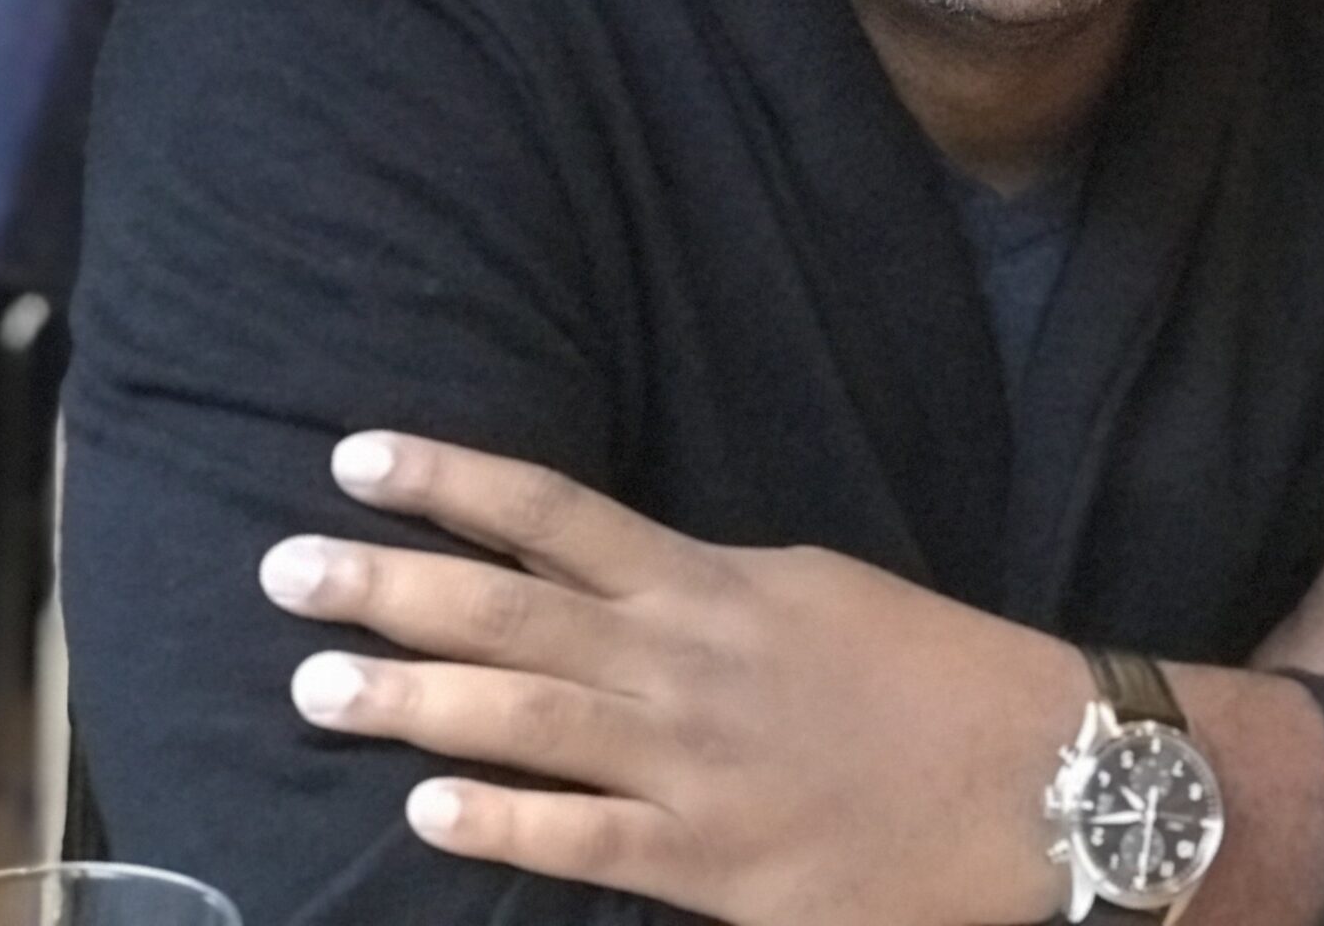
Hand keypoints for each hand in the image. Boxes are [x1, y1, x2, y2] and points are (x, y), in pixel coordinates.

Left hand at [259, 434, 1075, 925]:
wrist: (1039, 775)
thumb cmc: (932, 673)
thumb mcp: (814, 590)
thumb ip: (702, 586)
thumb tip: (604, 574)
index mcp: (715, 582)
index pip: (557, 515)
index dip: (452, 482)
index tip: (355, 456)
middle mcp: (688, 663)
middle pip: (511, 613)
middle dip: (390, 587)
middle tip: (283, 568)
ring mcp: (695, 767)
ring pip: (525, 722)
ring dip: (412, 702)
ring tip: (312, 686)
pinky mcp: (715, 867)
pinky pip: (585, 842)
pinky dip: (501, 822)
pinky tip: (425, 809)